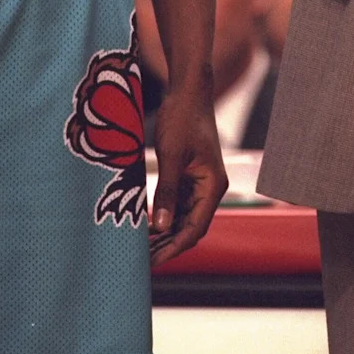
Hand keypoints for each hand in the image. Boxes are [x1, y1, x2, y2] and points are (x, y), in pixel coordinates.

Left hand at [148, 86, 227, 268]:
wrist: (189, 91)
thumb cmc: (183, 118)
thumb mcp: (171, 156)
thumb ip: (167, 192)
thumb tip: (160, 227)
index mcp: (213, 186)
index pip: (195, 229)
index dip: (173, 248)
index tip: (152, 262)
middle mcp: (211, 188)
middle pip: (190, 228)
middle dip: (168, 245)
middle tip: (141, 262)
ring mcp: (201, 183)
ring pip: (184, 218)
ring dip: (164, 233)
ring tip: (140, 249)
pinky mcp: (190, 177)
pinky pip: (178, 204)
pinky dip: (164, 216)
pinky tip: (146, 226)